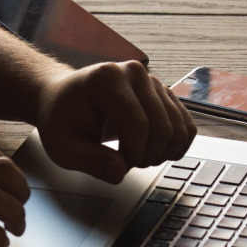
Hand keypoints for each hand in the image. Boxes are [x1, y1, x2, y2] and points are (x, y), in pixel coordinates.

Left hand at [34, 61, 197, 182]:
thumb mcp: (62, 146)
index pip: (137, 125)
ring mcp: (152, 81)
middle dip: (147, 156)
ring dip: (161, 153)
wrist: (64, 98)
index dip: (132, 155)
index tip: (117, 165)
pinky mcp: (164, 93)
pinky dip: (175, 146)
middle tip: (126, 163)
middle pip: (162, 127)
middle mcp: (134, 73)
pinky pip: (186, 125)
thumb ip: (89, 161)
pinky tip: (153, 151)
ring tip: (137, 156)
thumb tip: (118, 172)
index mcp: (107, 79)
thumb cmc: (61, 119)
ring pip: (178, 128)